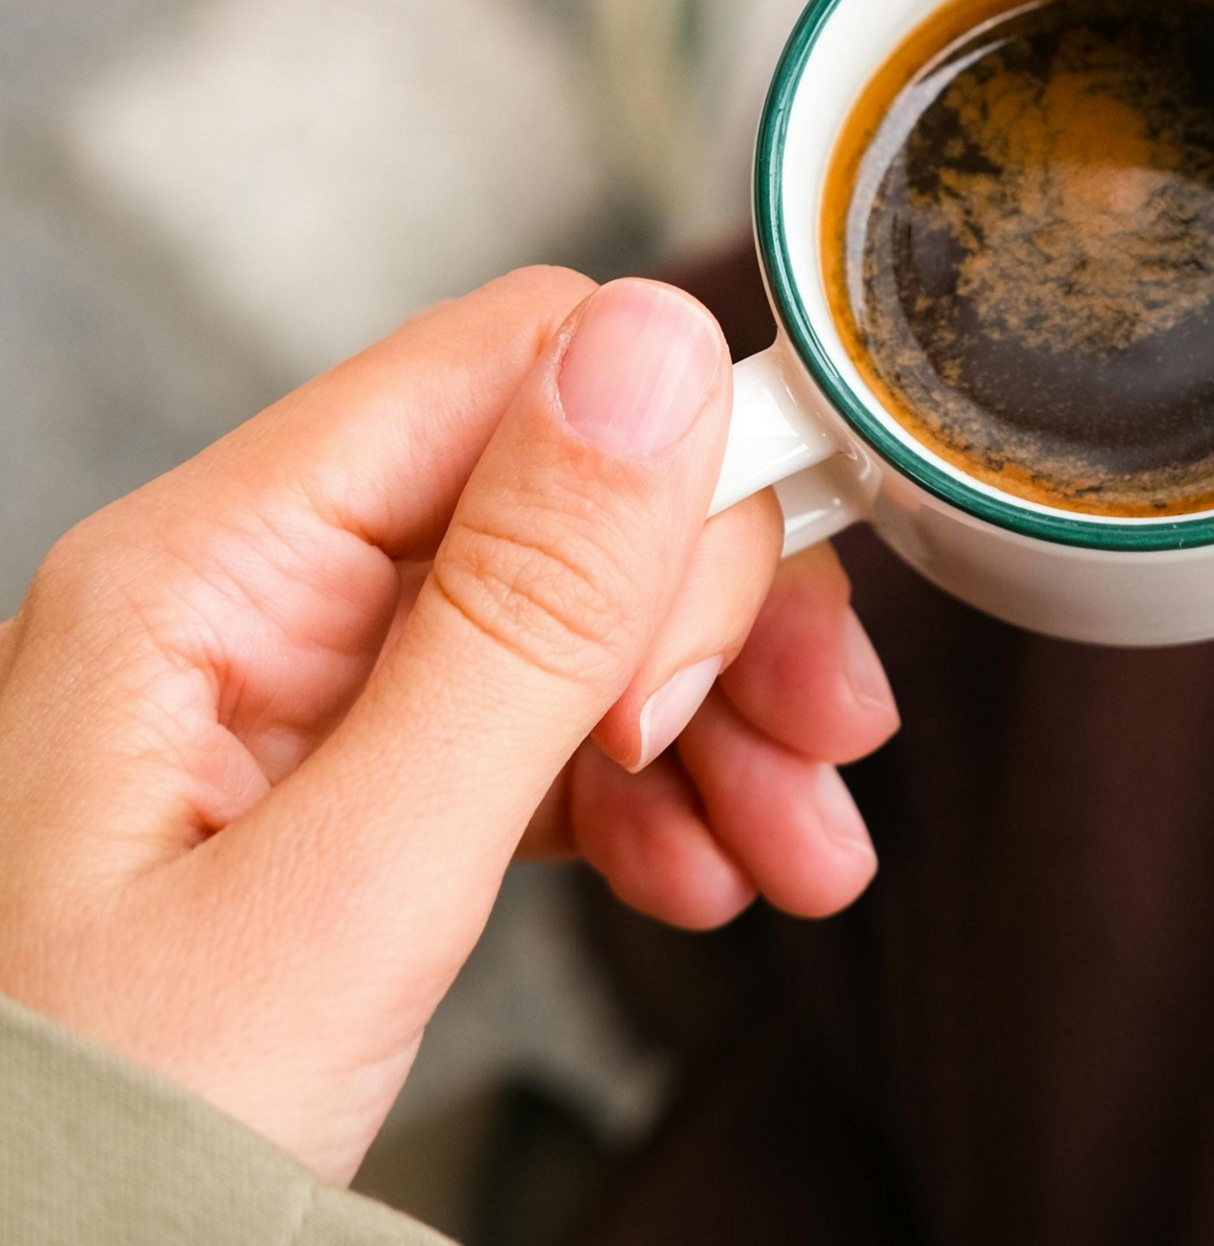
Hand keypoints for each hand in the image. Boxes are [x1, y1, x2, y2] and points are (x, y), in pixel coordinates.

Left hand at [0, 269, 896, 1182]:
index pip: (511, 373)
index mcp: (215, 566)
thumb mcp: (345, 891)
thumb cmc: (95, 1168)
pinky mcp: (349, 789)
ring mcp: (305, 697)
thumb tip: (652, 353)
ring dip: (717, 719)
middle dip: (718, 619)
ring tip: (798, 845)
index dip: (681, 460)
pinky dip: (652, 793)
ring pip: (579, 619)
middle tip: (814, 746)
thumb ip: (516, 614)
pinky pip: (543, 731)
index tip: (792, 600)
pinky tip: (701, 871)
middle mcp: (260, 597)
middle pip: (568, 499)